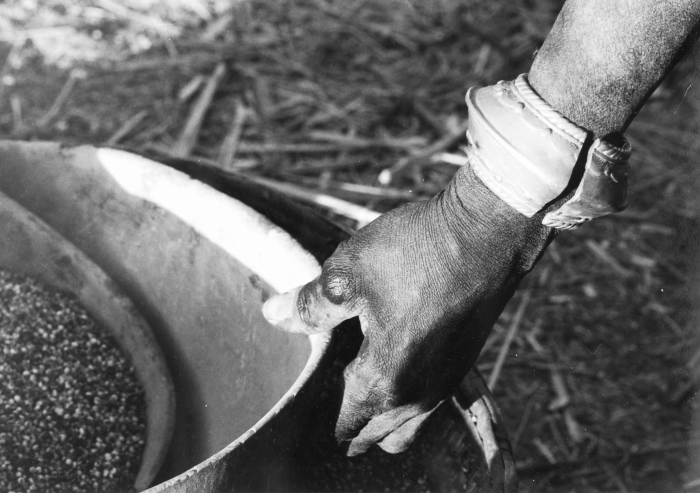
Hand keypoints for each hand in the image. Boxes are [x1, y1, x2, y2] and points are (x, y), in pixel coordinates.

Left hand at [262, 165, 554, 455]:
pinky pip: (431, 403)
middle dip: (355, 427)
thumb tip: (274, 315)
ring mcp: (448, 381)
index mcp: (385, 380)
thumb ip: (310, 306)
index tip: (311, 404)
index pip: (348, 426)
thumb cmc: (414, 251)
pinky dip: (410, 399)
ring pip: (410, 427)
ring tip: (363, 387)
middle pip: (381, 437)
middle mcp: (420, 394)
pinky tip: (397, 363)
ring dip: (386, 419)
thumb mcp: (347, 274)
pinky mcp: (466, 362)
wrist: (485, 232)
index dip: (326, 419)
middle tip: (333, 399)